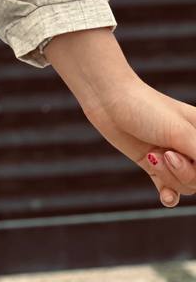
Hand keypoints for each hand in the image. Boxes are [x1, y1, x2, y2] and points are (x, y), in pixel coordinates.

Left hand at [80, 73, 195, 207]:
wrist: (108, 100)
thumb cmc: (147, 108)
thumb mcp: (181, 133)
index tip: (178, 153)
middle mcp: (191, 145)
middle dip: (184, 172)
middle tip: (167, 153)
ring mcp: (172, 156)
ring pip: (185, 186)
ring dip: (168, 176)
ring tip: (153, 155)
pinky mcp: (153, 164)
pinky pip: (170, 191)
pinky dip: (168, 195)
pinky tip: (165, 196)